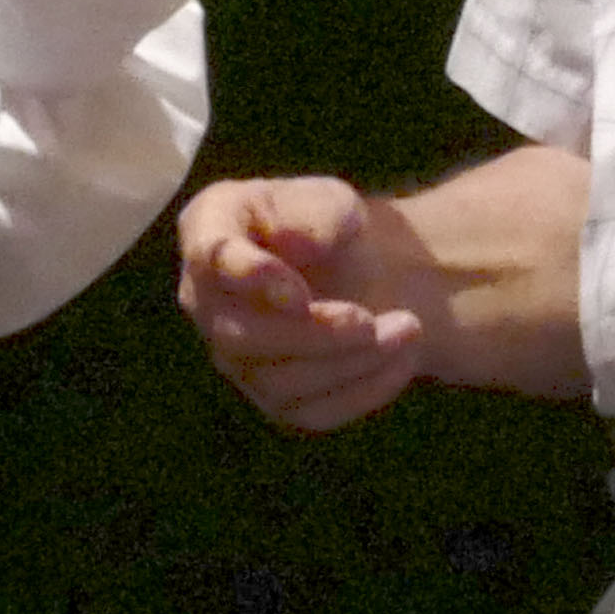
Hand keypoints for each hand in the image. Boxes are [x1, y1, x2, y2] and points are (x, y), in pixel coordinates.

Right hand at [176, 173, 432, 431]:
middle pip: (240, 337)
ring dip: (351, 360)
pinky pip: (313, 411)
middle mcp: (206, 301)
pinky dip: (366, 387)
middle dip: (312, 334)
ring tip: (408, 326)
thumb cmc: (330, 225)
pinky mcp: (275, 399)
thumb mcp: (331, 201)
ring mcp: (235, 356)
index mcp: (209, 227)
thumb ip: (313, 213)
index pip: (211, 258)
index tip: (298, 294)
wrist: (356, 270)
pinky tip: (403, 355)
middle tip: (369, 320)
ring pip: (279, 382)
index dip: (252, 278)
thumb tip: (298, 243)